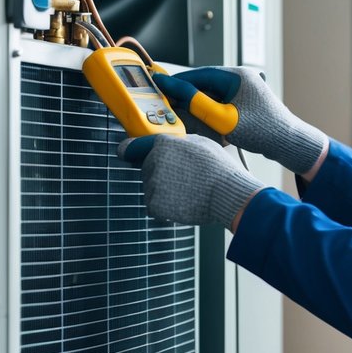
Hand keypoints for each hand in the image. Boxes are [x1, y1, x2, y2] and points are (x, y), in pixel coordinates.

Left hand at [119, 133, 264, 228]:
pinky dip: (166, 209)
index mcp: (163, 143)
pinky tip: (184, 204)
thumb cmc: (219, 168)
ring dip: (164, 193)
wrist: (227, 193)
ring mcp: (152, 183)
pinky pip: (155, 207)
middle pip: (147, 170)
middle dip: (161, 176)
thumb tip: (173, 144)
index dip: (131, 151)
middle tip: (184, 181)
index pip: (134, 146)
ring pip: (152, 189)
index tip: (124, 153)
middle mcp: (153, 161)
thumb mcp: (202, 143)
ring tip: (188, 193)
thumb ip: (180, 142)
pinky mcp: (154, 204)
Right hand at [153, 66, 327, 174]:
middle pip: (206, 83)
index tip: (162, 86)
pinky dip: (210, 109)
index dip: (179, 81)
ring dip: (198, 103)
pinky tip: (202, 119)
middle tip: (168, 101)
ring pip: (213, 94)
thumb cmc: (261, 130)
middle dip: (187, 93)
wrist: (288, 143)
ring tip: (182, 111)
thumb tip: (174, 88)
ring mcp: (246, 91)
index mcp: (238, 75)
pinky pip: (223, 102)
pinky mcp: (247, 103)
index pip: (201, 74)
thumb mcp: (223, 117)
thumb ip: (196, 101)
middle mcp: (242, 79)